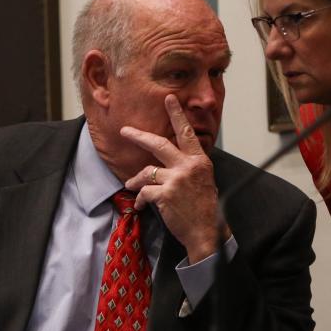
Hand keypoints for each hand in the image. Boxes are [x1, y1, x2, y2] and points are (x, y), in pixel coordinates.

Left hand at [121, 95, 229, 262]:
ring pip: (147, 171)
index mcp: (199, 160)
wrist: (205, 231)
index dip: (177, 115)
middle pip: (159, 144)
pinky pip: (144, 192)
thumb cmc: (204, 207)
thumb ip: (188, 165)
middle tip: (125, 131)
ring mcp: (176, 180)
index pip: (186, 133)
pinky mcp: (165, 195)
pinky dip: (140, 199)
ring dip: (136, 180)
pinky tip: (140, 206)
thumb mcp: (203, 180)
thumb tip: (170, 158)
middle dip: (139, 136)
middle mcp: (188, 166)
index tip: (169, 99)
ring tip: (131, 186)